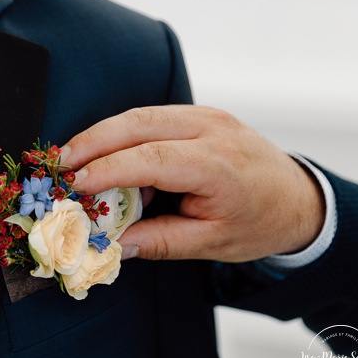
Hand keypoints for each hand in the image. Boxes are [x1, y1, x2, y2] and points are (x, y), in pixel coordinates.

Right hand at [61, 105, 324, 261]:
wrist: (297, 198)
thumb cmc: (259, 223)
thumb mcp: (211, 243)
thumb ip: (159, 241)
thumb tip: (111, 243)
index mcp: (217, 164)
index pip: (149, 158)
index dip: (105, 170)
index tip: (74, 185)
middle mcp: (211, 129)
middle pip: (138, 123)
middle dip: (93, 141)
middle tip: (60, 162)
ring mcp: (206, 115)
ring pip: (140, 114)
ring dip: (102, 134)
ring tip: (73, 158)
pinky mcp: (200, 114)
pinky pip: (151, 117)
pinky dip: (122, 133)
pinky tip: (105, 153)